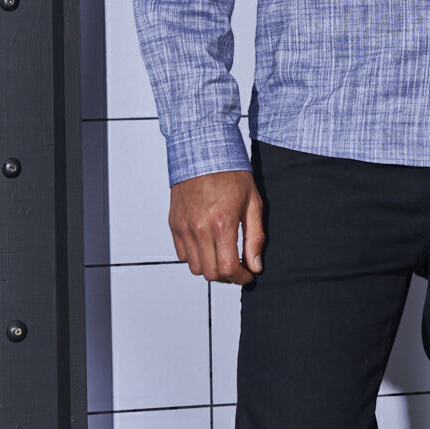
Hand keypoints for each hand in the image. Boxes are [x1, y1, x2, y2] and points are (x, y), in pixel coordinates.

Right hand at [169, 169, 264, 283]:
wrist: (204, 151)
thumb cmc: (231, 173)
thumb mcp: (253, 203)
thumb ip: (255, 238)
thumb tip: (255, 265)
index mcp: (222, 223)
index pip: (228, 269)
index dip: (241, 277)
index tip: (248, 274)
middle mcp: (199, 228)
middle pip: (210, 273)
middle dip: (227, 276)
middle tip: (237, 266)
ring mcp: (184, 226)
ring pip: (195, 267)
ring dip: (210, 267)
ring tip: (222, 255)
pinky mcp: (174, 223)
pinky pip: (182, 254)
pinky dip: (195, 256)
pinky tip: (207, 245)